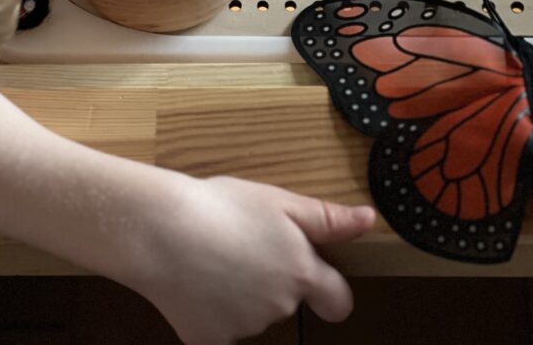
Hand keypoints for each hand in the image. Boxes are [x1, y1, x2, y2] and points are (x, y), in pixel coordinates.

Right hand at [128, 174, 374, 344]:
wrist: (162, 230)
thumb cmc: (222, 207)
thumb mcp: (278, 200)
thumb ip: (327, 218)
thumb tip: (370, 221)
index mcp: (301, 273)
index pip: (337, 300)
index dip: (330, 291)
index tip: (314, 278)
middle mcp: (279, 307)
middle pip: (287, 299)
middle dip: (271, 277)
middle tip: (240, 243)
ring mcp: (243, 329)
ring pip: (250, 312)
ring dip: (239, 291)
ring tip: (211, 254)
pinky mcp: (207, 341)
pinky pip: (216, 330)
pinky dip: (208, 311)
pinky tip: (193, 283)